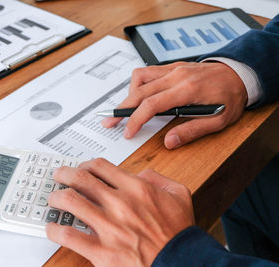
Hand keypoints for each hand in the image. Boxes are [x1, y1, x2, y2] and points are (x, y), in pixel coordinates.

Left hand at [46, 158, 194, 266]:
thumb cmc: (178, 233)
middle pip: (81, 179)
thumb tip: (141, 174)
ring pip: (71, 202)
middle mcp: (119, 204)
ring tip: (53, 199)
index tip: (81, 168)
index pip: (100, 166)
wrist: (182, 263)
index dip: (85, 165)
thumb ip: (158, 178)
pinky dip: (55, 229)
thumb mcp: (178, 194)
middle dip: (65, 174)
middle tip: (58, 175)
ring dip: (57, 198)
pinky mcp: (101, 252)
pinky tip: (52, 227)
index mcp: (136, 188)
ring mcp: (109, 227)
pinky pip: (69, 236)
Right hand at [102, 62, 247, 148]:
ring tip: (126, 110)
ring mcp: (173, 68)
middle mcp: (176, 75)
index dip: (135, 119)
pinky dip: (137, 85)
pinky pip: (147, 71)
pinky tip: (138, 96)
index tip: (127, 132)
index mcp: (187, 90)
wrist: (239, 73)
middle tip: (109, 122)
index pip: (151, 103)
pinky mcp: (172, 66)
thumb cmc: (230, 97)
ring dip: (128, 94)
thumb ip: (193, 131)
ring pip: (139, 77)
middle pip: (139, 90)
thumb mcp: (219, 120)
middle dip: (121, 109)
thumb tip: (169, 142)